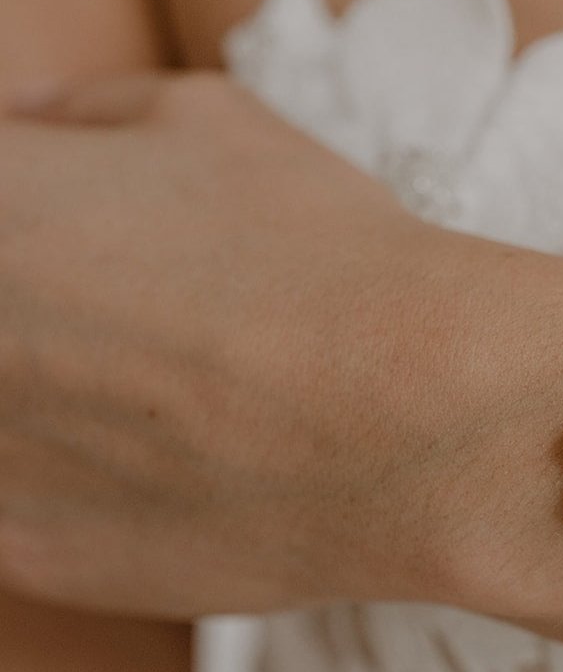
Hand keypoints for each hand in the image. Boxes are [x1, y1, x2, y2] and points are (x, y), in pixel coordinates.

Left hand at [0, 73, 464, 616]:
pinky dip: (90, 487)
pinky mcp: (25, 557)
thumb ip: (84, 115)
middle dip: (50, 314)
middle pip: (0, 327)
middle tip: (139, 323)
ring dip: (61, 402)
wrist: (413, 420)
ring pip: (8, 420)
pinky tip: (178, 468)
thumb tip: (30, 125)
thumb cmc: (321, 262)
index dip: (40, 223)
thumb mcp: (208, 122)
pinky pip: (31, 507)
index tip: (94, 249)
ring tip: (168, 398)